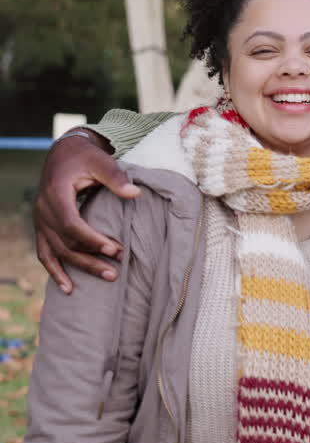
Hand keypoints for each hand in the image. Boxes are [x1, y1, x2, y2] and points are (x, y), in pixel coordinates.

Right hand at [33, 131, 140, 293]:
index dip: (92, 240)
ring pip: (56, 252)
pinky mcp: (42, 227)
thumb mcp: (101, 161)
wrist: (64, 153)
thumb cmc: (85, 157)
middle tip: (116, 271)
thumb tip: (135, 193)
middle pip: (65, 243)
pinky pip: (44, 253)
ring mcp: (40, 220)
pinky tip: (68, 288)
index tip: (116, 250)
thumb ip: (117, 177)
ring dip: (79, 268)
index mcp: (55, 194)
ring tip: (107, 278)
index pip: (71, 225)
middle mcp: (43, 210)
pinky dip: (55, 271)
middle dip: (91, 259)